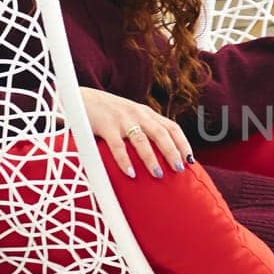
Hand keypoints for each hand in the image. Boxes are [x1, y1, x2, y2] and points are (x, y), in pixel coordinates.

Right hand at [78, 86, 193, 179]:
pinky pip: (117, 146)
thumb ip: (145, 129)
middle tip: (179, 169)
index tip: (190, 159)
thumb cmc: (109, 113)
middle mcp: (138, 115)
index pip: (172, 127)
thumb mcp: (132, 117)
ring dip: (151, 158)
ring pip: (141, 140)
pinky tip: (130, 173)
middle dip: (172, 152)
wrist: (82, 99)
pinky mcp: (106, 126)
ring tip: (158, 174)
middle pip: (161, 134)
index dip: (183, 143)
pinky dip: (124, 161)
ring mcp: (122, 119)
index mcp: (147, 114)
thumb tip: (161, 155)